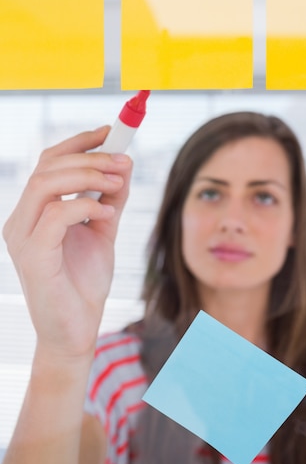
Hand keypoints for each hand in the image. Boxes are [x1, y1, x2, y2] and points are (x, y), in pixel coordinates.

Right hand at [2, 126, 132, 360]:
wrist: (77, 331)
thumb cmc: (84, 283)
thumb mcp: (103, 231)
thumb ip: (110, 199)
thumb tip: (125, 162)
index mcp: (34, 211)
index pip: (49, 162)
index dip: (78, 142)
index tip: (111, 131)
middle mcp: (21, 220)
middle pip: (47, 167)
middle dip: (90, 158)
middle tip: (124, 161)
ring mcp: (22, 238)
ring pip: (46, 184)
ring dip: (88, 176)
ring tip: (119, 183)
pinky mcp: (33, 257)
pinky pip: (56, 216)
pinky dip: (86, 206)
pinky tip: (107, 215)